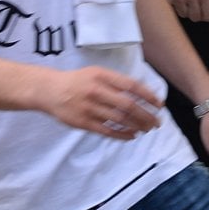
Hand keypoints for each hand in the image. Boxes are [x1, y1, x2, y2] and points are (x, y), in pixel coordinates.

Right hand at [44, 66, 162, 138]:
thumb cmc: (77, 81)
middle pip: (128, 105)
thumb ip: (116, 82)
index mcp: (102, 76)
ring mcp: (89, 108)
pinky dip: (122, 134)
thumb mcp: (96, 73)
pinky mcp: (83, 122)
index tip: (159, 105)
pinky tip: (132, 136)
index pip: (131, 86)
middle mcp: (96, 91)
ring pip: (119, 119)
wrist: (49, 90)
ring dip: (137, 126)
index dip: (148, 96)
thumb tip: (142, 93)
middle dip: (146, 115)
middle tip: (157, 122)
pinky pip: (107, 131)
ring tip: (147, 129)